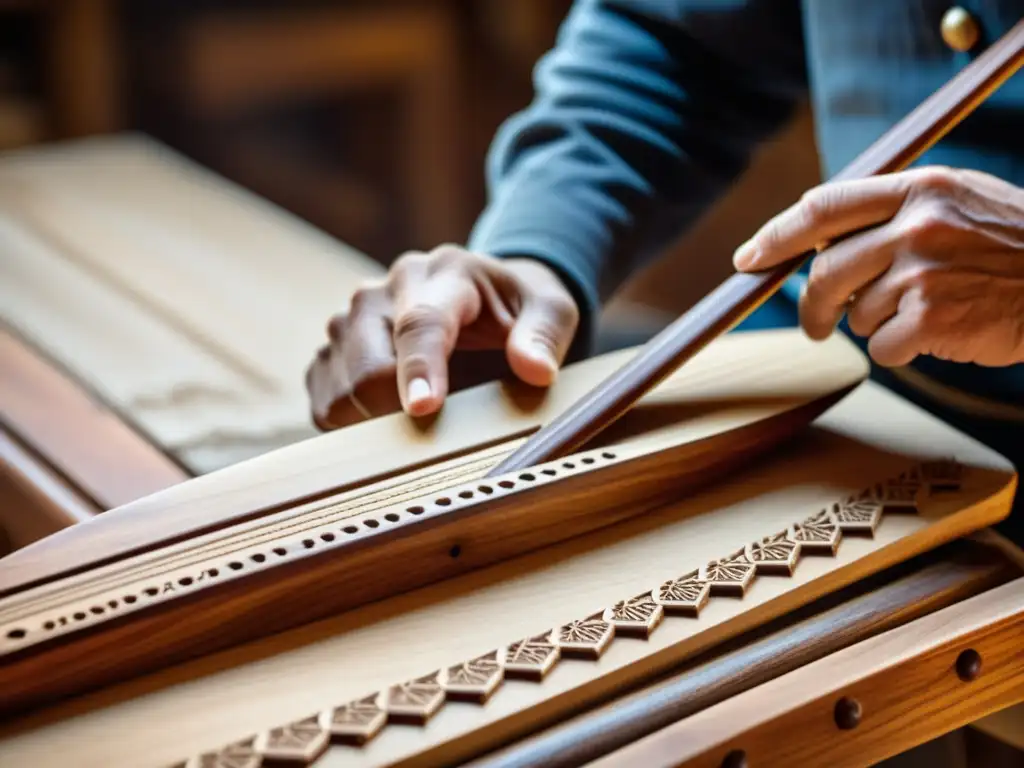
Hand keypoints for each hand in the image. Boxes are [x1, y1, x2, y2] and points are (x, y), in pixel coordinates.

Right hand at [306, 246, 578, 428]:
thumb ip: (545, 335)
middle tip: (442, 431)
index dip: (420, 368)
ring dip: (378, 422)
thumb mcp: (553, 309)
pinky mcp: (331, 353)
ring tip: (420, 418)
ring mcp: (348, 321)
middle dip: (401, 411)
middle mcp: (382, 292)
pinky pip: (324, 406)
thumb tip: (535, 370)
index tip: (426, 409)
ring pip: (340, 393)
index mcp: (442, 274)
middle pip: (368, 368)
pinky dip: (353, 426)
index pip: (421, 323)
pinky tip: (390, 418)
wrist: (480, 297)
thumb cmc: (518, 308)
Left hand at [732, 166, 1023, 367]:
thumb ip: (894, 210)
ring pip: (856, 313)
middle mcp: (917, 225)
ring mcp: (923, 272)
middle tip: (817, 323)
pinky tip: (936, 335)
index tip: (749, 259)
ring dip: (875, 324)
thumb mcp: (960, 201)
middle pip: (825, 271)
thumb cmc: (1016, 246)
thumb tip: (820, 239)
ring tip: (922, 312)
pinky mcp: (932, 318)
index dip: (776, 236)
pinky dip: (900, 350)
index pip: (823, 207)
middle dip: (813, 304)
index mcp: (919, 188)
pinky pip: (883, 347)